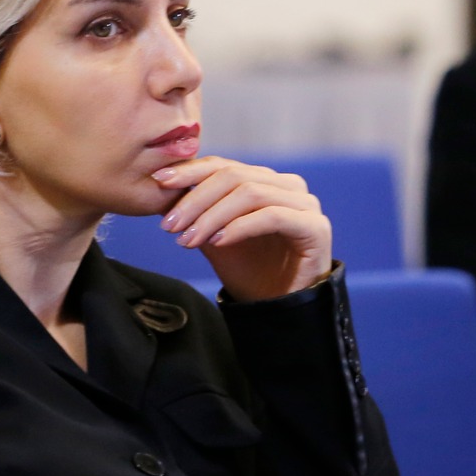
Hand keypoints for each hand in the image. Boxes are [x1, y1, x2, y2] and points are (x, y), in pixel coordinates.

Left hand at [152, 157, 332, 301]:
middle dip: (196, 199)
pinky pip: (272, 216)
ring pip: (251, 193)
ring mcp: (305, 204)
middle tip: (169, 225)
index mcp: (265, 180)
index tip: (160, 181)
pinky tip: (217, 242)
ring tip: (188, 239)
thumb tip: (161, 186)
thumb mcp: (212, 236)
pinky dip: (240, 227)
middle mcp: (288, 185)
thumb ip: (195, 211)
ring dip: (213, 216)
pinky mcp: (315, 227)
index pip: (223, 165)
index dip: (190, 171)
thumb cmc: (248, 272)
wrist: (278, 310)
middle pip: (234, 176)